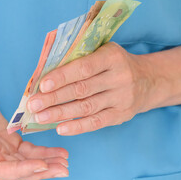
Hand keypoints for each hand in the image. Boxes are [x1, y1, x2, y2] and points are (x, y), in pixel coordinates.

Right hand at [0, 79, 68, 179]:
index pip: (1, 169)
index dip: (22, 170)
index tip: (41, 165)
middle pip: (19, 171)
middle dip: (42, 172)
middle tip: (63, 168)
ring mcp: (2, 147)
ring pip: (28, 162)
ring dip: (47, 163)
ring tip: (66, 161)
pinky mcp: (9, 138)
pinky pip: (29, 149)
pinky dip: (44, 152)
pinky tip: (59, 152)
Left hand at [27, 42, 161, 135]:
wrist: (148, 80)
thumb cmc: (114, 64)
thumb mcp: (103, 51)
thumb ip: (80, 57)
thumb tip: (44, 72)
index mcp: (112, 57)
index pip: (84, 67)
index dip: (62, 77)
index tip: (42, 85)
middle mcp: (120, 77)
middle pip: (82, 89)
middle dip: (54, 98)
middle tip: (33, 105)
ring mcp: (122, 98)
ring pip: (86, 108)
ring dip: (61, 114)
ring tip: (40, 118)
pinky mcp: (122, 115)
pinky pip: (96, 122)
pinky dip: (77, 126)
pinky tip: (60, 128)